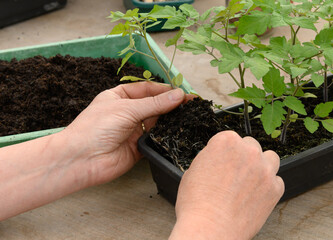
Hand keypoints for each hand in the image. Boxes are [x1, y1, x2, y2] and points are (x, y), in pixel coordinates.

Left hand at [0, 81, 189, 219]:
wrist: (81, 160)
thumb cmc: (96, 128)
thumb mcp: (127, 109)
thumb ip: (155, 103)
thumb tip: (179, 95)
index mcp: (120, 97)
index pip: (147, 89)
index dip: (165, 90)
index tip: (183, 92)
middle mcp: (127, 112)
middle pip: (154, 105)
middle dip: (171, 104)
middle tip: (192, 104)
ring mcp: (133, 130)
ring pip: (157, 122)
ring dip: (171, 119)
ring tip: (190, 116)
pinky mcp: (138, 147)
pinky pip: (155, 139)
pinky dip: (166, 136)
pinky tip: (179, 132)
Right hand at [170, 131, 284, 239]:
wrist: (209, 230)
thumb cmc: (197, 205)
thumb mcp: (192, 172)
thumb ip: (209, 160)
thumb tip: (216, 161)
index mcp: (226, 141)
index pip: (230, 139)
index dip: (224, 153)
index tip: (222, 163)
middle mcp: (248, 151)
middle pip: (251, 146)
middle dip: (244, 158)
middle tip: (234, 174)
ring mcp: (264, 169)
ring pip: (270, 158)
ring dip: (262, 166)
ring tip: (251, 180)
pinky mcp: (275, 188)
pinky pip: (277, 181)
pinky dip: (269, 187)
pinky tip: (256, 196)